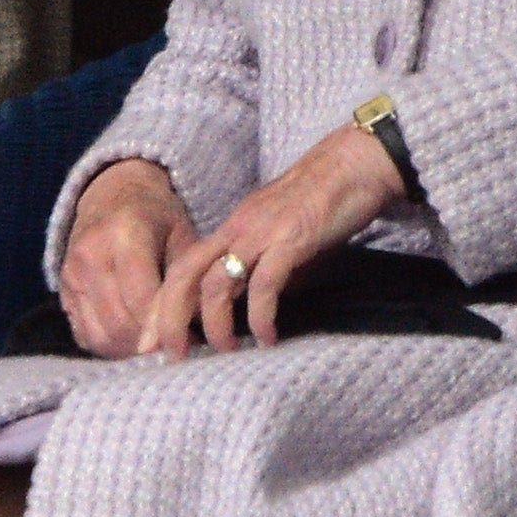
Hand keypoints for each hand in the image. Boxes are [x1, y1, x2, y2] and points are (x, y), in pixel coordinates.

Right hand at [60, 160, 196, 358]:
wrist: (113, 193)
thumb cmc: (158, 216)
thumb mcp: (183, 235)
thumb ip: (188, 279)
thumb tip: (192, 331)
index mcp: (126, 234)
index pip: (142, 299)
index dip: (165, 327)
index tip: (186, 342)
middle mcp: (91, 254)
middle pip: (119, 322)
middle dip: (149, 342)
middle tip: (174, 346)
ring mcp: (71, 273)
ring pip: (99, 335)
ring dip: (128, 349)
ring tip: (153, 346)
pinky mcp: (62, 289)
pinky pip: (83, 334)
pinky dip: (108, 344)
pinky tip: (130, 337)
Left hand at [144, 123, 403, 358]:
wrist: (357, 161)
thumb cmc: (327, 198)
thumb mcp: (286, 235)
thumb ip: (269, 266)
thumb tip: (264, 303)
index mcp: (233, 227)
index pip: (184, 267)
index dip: (166, 304)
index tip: (158, 338)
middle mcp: (238, 228)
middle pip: (184, 276)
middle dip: (171, 318)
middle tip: (172, 355)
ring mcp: (262, 232)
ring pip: (216, 283)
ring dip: (215, 324)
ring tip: (225, 350)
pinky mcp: (291, 239)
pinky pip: (264, 284)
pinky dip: (260, 315)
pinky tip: (266, 336)